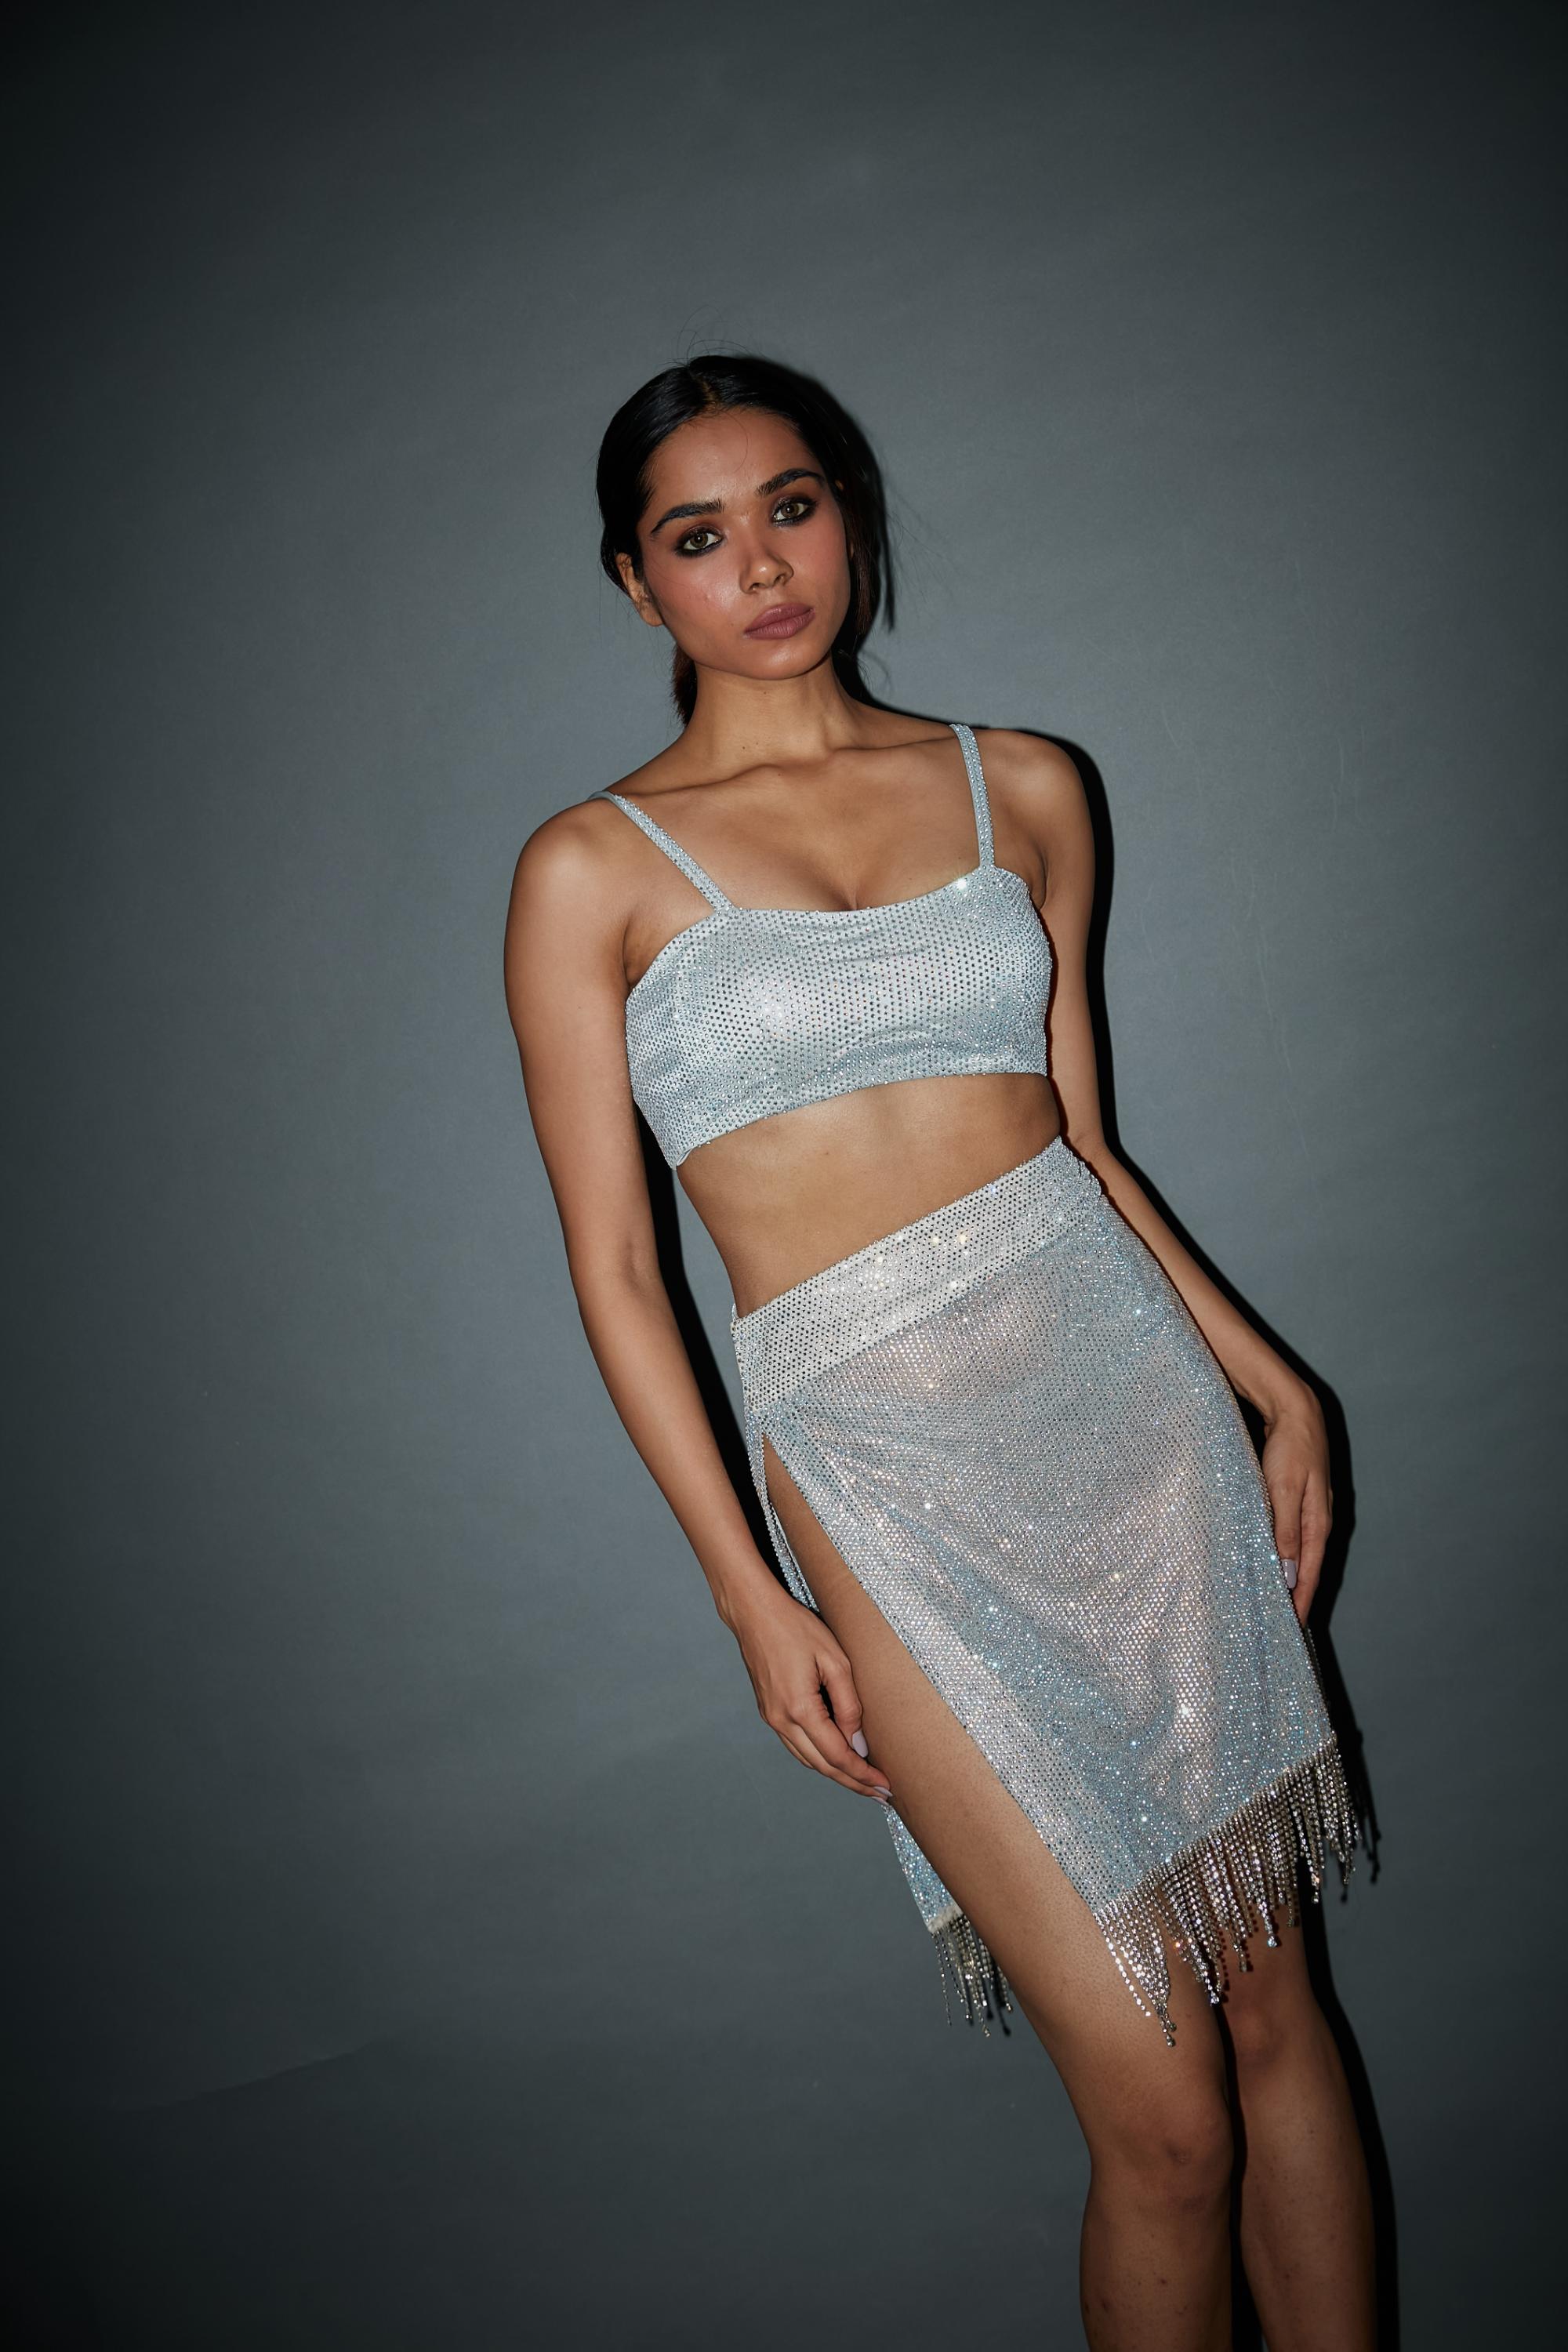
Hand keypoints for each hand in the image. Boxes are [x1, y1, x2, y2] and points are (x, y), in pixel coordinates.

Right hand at [726, 1585, 893, 1803]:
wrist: (753, 1613)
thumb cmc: (795, 1628)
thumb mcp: (834, 1660)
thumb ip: (849, 1704)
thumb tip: (858, 1743)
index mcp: (799, 1709)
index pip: (837, 1756)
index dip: (863, 1775)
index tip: (886, 1787)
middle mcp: (781, 1721)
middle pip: (822, 1766)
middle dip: (853, 1783)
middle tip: (881, 1794)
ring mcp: (771, 1718)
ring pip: (808, 1759)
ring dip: (836, 1773)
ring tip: (863, 1781)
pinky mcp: (769, 1711)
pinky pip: (797, 1745)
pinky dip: (819, 1757)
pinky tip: (835, 1757)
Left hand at [1259, 1382, 1332, 1626]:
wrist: (1296, 1412)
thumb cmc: (1289, 1449)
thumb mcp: (1283, 1491)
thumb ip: (1285, 1531)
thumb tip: (1288, 1573)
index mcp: (1318, 1524)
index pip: (1308, 1573)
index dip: (1301, 1602)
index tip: (1292, 1628)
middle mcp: (1318, 1522)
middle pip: (1308, 1569)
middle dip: (1298, 1597)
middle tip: (1284, 1625)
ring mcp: (1311, 1512)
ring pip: (1301, 1555)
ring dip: (1292, 1579)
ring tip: (1279, 1603)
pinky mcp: (1299, 1502)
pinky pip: (1293, 1539)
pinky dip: (1286, 1557)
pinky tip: (1275, 1564)